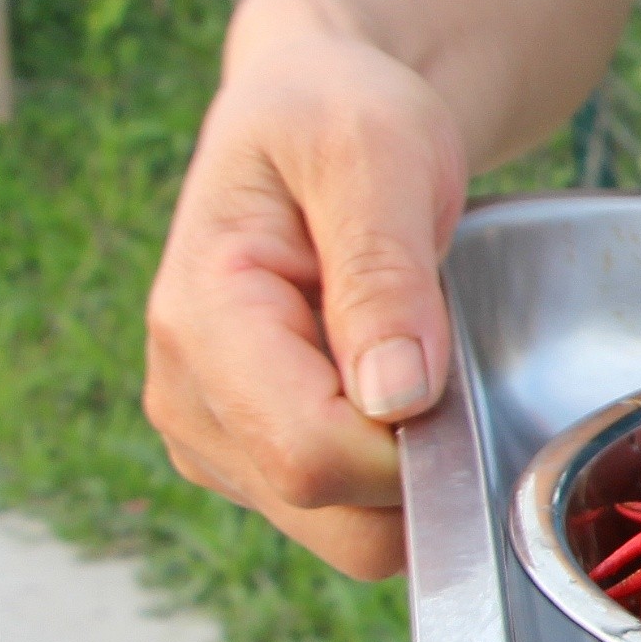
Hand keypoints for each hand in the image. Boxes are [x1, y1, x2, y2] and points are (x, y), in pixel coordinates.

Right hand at [144, 0, 470, 579]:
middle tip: (443, 354)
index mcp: (202, 322)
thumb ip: (382, 273)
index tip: (452, 363)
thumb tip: (394, 398)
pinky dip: (396, 472)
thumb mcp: (375, 155)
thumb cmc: (342, 115)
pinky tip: (395, 383)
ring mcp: (215, 439)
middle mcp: (188, 398)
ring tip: (412, 355)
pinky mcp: (250, 459)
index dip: (412, 444)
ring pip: (348, 533)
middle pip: (333, 516)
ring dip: (410, 468)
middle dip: (418, 467)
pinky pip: (350, 516)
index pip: (309, 457)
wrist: (313, 109)